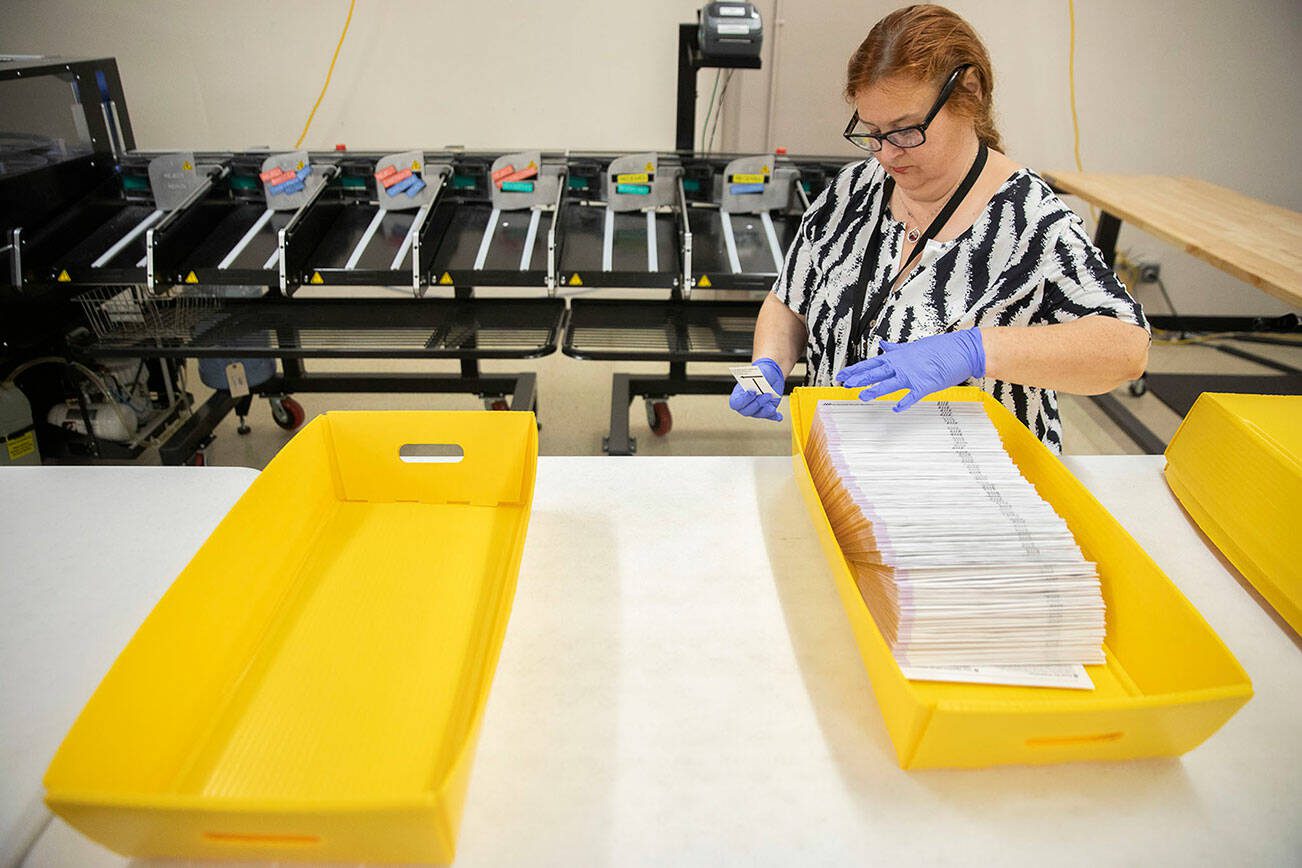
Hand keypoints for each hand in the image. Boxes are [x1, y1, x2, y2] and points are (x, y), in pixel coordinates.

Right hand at [729, 357, 784, 421]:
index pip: (736, 403)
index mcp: (738, 395)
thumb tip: (757, 385)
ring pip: (759, 414)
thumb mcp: (759, 372)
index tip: (752, 392)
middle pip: (747, 411)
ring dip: (766, 408)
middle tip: (766, 394)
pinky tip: (779, 416)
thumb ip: (757, 379)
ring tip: (771, 396)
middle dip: (757, 403)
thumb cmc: (761, 373)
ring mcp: (756, 409)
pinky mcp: (766, 410)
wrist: (770, 375)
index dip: (743, 399)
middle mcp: (746, 404)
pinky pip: (769, 416)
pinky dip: (774, 416)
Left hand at [835, 328, 984, 411]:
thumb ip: (896, 349)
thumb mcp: (914, 346)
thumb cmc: (939, 348)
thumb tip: (883, 344)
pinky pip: (912, 396)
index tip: (842, 375)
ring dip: (875, 390)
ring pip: (889, 383)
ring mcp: (913, 375)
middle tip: (845, 384)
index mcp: (898, 357)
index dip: (855, 370)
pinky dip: (904, 402)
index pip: (871, 363)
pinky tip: (895, 409)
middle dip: (859, 379)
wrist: (962, 350)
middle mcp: (902, 365)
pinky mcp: (925, 385)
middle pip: (875, 372)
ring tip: (862, 396)